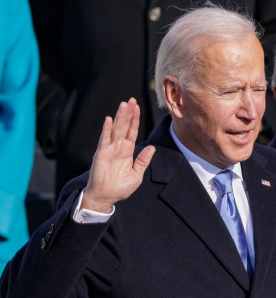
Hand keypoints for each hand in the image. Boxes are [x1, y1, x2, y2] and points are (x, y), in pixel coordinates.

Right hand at [82, 98, 155, 212]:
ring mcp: (109, 150)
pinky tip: (109, 119)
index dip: (135, 120)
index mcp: (127, 151)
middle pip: (124, 127)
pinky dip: (107, 130)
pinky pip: (104, 140)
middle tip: (132, 99)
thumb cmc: (121, 187)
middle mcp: (118, 148)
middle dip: (128, 113)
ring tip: (124, 104)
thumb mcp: (137, 174)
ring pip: (116, 130)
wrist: (107, 197)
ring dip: (119, 117)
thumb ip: (143, 160)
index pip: (132, 131)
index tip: (138, 107)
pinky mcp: (101, 155)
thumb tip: (152, 147)